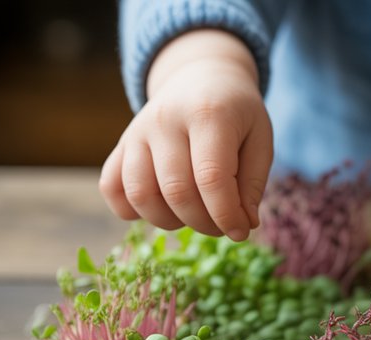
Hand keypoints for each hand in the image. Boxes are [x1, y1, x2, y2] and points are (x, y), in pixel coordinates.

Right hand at [99, 30, 271, 240]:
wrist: (201, 77)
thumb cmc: (236, 114)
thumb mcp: (259, 138)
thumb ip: (253, 183)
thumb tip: (242, 225)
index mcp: (208, 114)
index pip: (211, 178)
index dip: (226, 215)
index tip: (240, 232)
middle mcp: (165, 120)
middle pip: (177, 192)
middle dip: (204, 223)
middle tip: (222, 224)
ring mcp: (136, 132)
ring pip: (140, 195)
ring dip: (169, 221)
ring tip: (193, 215)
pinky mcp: (120, 145)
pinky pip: (111, 188)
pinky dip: (131, 211)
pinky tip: (161, 206)